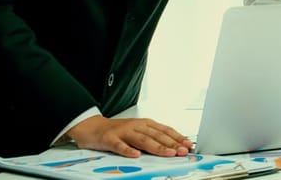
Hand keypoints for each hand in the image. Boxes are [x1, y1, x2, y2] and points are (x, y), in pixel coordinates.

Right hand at [66, 115, 193, 157]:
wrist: (91, 127)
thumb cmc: (117, 131)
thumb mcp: (138, 131)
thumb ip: (154, 138)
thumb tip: (174, 147)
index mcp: (145, 124)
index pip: (165, 130)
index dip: (178, 137)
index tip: (188, 145)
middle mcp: (136, 126)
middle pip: (156, 135)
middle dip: (171, 143)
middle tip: (182, 151)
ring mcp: (123, 132)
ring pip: (142, 140)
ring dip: (157, 147)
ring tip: (168, 153)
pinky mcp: (110, 139)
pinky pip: (120, 146)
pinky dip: (128, 150)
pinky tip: (136, 155)